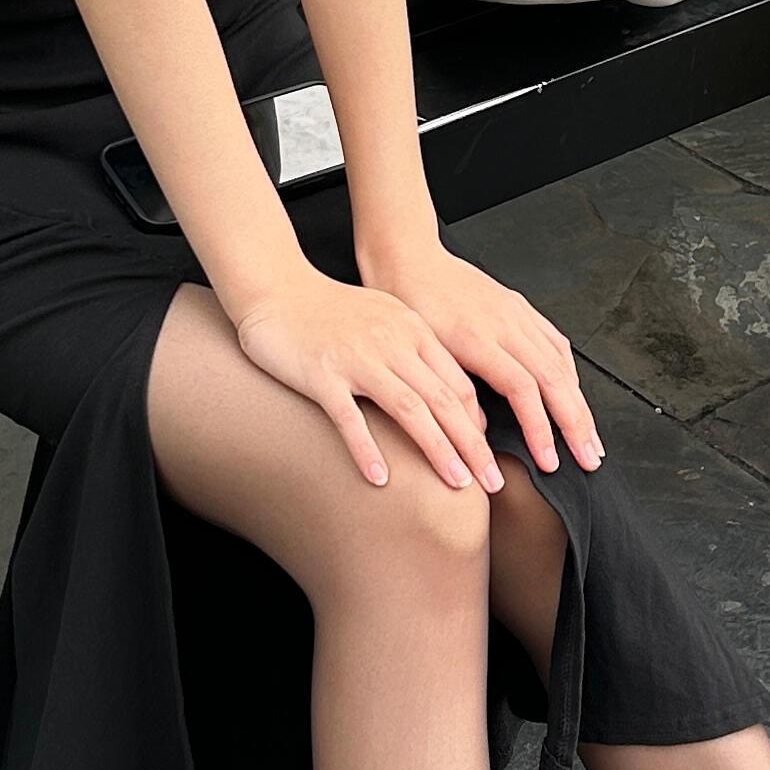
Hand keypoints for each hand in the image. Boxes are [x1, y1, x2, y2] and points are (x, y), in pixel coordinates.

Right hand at [233, 265, 503, 492]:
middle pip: (444, 400)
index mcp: (411, 330)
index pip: (457, 383)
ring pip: (409, 409)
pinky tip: (379, 477)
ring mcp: (357, 358)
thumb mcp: (386, 319)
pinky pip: (349, 417)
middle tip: (493, 481)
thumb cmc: (329, 308)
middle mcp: (391, 343)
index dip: (478, 424)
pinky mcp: (322, 373)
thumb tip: (450, 395)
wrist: (276, 286)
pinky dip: (366, 449)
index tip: (492, 457)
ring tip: (456, 483)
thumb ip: (418, 351)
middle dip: (473, 445)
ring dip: (438, 450)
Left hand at [367, 237, 601, 478]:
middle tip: (589, 459)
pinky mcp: (520, 307)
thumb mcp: (419, 353)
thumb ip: (451, 394)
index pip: (524, 390)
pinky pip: (554, 342)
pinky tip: (574, 392)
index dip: (540, 429)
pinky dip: (570, 373)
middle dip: (576, 424)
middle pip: (554, 380)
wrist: (408, 258)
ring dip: (580, 404)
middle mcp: (505, 323)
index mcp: (478, 337)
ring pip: (561, 363)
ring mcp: (517, 313)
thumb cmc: (405, 304)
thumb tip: (479, 435)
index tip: (549, 461)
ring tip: (590, 437)